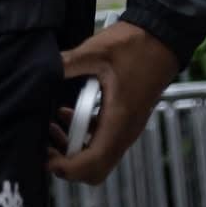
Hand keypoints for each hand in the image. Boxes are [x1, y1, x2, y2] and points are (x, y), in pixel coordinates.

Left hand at [47, 20, 178, 185]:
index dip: (67, 167)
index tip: (46, 158)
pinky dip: (82, 135)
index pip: (93, 163)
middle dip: (68, 163)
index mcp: (119, 120)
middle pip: (95, 169)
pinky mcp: (125, 119)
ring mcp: (127, 127)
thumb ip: (68, 62)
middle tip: (46, 146)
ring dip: (74, 148)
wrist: (163, 37)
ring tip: (52, 128)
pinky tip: (66, 113)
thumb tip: (42, 68)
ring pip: (98, 156)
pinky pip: (102, 140)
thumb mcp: (96, 51)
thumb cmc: (135, 45)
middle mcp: (125, 131)